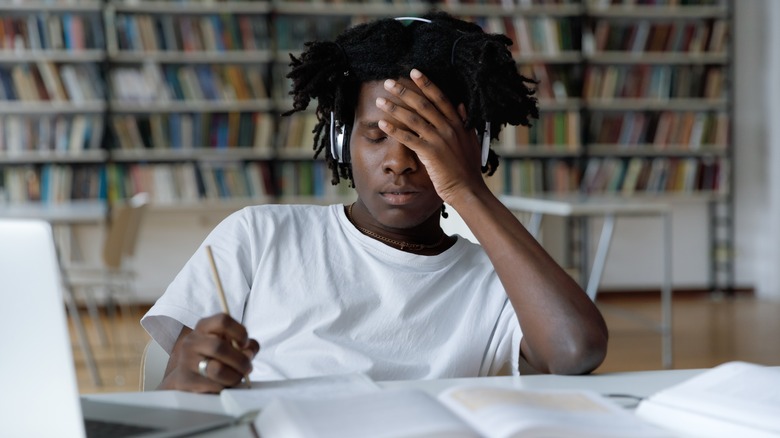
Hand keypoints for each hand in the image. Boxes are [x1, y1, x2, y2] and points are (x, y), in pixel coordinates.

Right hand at [159, 313, 259, 392]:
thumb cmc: (212, 356)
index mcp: (204, 327)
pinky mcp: (186, 380)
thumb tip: (249, 352)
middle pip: (219, 347)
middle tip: (247, 368)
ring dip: (234, 376)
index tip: (244, 344)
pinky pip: (212, 386)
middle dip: (240, 360)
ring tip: (237, 378)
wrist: (185, 375)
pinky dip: (224, 387)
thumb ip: (245, 345)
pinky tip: (224, 384)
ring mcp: (187, 361)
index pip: (223, 321)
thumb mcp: (228, 344)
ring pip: (217, 369)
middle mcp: (192, 341)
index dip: (239, 332)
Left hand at [376, 68, 489, 204]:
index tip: (414, 72)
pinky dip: (394, 130)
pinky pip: (408, 138)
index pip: (440, 98)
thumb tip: (461, 106)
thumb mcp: (471, 141)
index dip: (426, 84)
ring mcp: (439, 140)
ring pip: (413, 118)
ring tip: (380, 101)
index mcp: (458, 124)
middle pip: (423, 104)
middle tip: (389, 82)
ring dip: (394, 108)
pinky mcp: (430, 153)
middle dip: (404, 91)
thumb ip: (465, 123)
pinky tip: (382, 124)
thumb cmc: (468, 169)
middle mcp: (449, 128)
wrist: (469, 189)